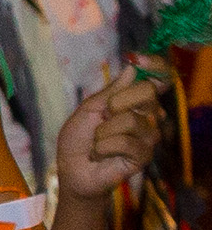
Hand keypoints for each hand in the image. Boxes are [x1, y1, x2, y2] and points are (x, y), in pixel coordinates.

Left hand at [55, 73, 171, 199]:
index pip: (156, 80)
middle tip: (103, 114)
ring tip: (97, 141)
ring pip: (132, 120)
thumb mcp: (89, 109)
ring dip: (104, 131)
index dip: (154, 66)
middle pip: (148, 93)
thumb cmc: (78, 139)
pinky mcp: (143, 155)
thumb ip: (112, 90)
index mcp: (132, 102)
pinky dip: (104, 146)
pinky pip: (127, 142)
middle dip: (116, 102)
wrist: (73, 169)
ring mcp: (147, 136)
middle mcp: (145, 116)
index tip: (138, 59)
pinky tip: (100, 154)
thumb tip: (133, 67)